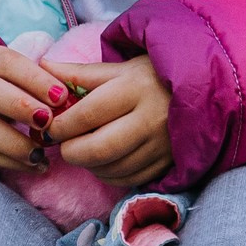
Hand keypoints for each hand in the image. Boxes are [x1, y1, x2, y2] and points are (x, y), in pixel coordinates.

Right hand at [0, 41, 73, 170]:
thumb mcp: (1, 73)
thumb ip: (29, 80)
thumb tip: (67, 96)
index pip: (5, 60)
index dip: (34, 78)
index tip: (61, 96)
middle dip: (19, 105)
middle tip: (48, 122)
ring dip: (15, 142)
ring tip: (42, 153)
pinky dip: (9, 162)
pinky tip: (33, 165)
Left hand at [41, 56, 173, 187]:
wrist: (203, 89)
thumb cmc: (153, 75)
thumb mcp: (119, 68)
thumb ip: (79, 73)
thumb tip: (43, 66)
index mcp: (134, 88)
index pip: (87, 115)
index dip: (62, 125)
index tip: (50, 127)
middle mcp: (150, 119)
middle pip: (99, 149)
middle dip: (71, 151)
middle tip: (63, 145)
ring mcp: (162, 145)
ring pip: (112, 169)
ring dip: (89, 165)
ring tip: (84, 150)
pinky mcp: (168, 163)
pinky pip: (129, 179)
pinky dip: (109, 174)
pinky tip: (104, 161)